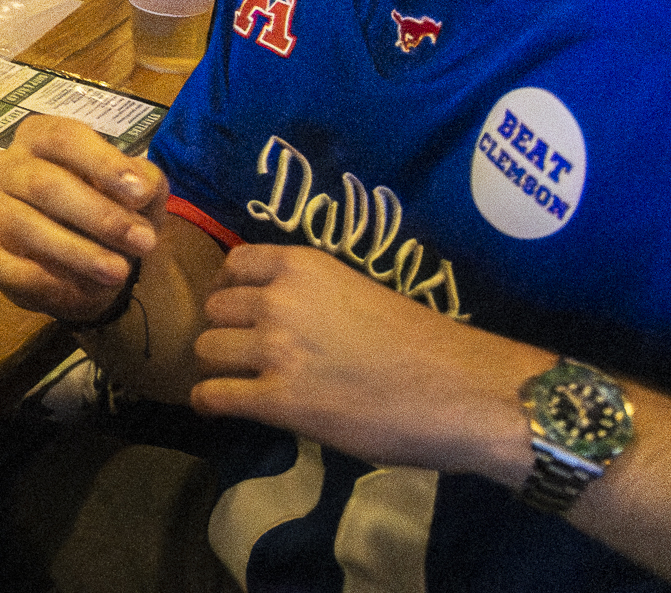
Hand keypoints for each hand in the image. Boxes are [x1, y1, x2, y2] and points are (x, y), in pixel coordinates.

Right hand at [0, 114, 168, 326]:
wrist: (85, 263)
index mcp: (40, 138)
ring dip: (75, 251)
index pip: (64, 138)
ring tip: (118, 272)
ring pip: (22, 223)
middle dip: (98, 215)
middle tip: (142, 241)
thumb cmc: (109, 212)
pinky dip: (36, 277)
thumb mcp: (139, 195)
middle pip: (44, 183)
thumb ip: (145, 182)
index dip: (101, 163)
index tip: (139, 193)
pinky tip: (73, 289)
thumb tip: (141, 185)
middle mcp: (7, 165)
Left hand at [193, 243, 538, 480]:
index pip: (234, 264)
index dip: (231, 289)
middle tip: (246, 352)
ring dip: (219, 366)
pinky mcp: (279, 401)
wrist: (464, 392)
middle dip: (227, 330)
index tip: (240, 308)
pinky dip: (208, 402)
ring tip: (238, 380)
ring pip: (206, 349)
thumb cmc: (426, 344)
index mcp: (303, 266)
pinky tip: (216, 406)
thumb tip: (280, 311)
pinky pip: (215, 396)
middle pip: (214, 309)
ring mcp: (275, 350)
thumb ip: (312, 296)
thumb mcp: (358, 292)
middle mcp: (279, 300)